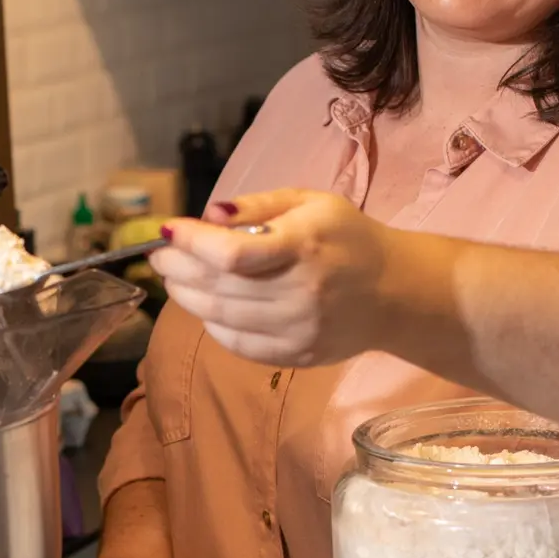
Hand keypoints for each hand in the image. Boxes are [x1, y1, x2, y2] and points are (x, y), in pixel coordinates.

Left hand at [148, 189, 393, 366]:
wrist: (397, 292)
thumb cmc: (347, 237)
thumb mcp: (310, 202)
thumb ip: (258, 205)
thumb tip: (208, 215)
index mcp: (304, 246)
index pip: (233, 254)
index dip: (191, 243)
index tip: (168, 231)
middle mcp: (301, 292)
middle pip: (218, 288)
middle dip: (177, 269)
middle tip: (160, 255)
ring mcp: (299, 330)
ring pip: (221, 318)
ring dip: (187, 296)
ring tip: (175, 277)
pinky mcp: (297, 355)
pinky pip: (238, 345)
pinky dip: (212, 325)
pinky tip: (206, 306)